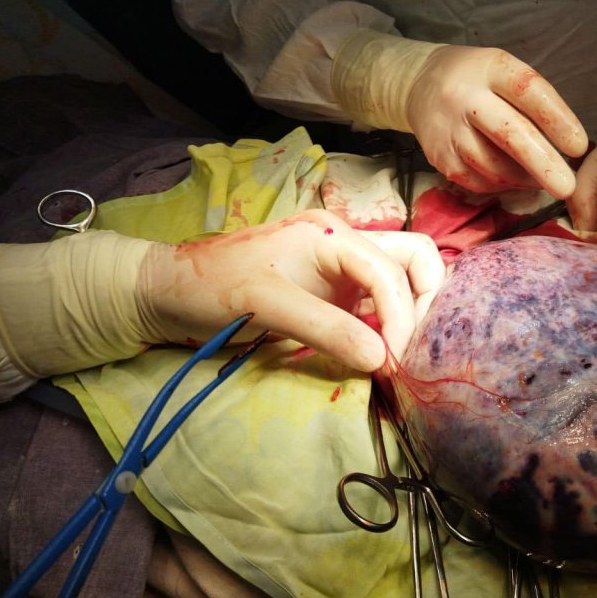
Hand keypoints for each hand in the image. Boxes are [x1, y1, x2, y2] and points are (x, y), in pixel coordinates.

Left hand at [137, 210, 444, 372]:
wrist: (171, 292)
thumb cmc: (213, 288)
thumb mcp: (267, 305)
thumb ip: (327, 329)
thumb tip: (382, 359)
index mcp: (332, 234)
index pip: (391, 270)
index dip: (402, 317)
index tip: (395, 363)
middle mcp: (346, 244)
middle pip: (415, 259)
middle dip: (425, 303)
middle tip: (414, 352)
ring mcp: (343, 269)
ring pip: (403, 280)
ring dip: (413, 315)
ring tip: (404, 357)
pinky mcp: (337, 294)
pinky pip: (381, 304)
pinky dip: (393, 327)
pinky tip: (386, 355)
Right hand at [406, 46, 588, 197]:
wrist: (420, 84)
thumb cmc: (479, 80)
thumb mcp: (505, 71)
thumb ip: (534, 101)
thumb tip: (570, 150)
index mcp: (491, 69)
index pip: (528, 92)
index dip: (556, 120)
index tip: (579, 146)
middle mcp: (465, 97)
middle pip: (508, 134)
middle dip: (542, 163)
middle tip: (568, 188)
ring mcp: (448, 129)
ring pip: (493, 165)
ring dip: (525, 178)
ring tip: (545, 180)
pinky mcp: (438, 156)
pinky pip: (477, 180)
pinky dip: (502, 184)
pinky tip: (516, 178)